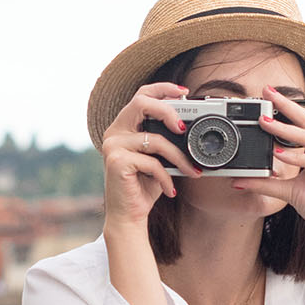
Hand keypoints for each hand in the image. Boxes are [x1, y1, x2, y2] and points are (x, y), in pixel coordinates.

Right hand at [101, 82, 195, 230]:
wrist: (129, 215)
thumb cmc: (145, 186)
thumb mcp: (159, 157)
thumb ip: (167, 139)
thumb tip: (190, 127)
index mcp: (123, 126)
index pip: (141, 95)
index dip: (163, 88)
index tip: (184, 92)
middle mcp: (114, 132)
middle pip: (142, 103)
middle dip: (168, 111)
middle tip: (184, 128)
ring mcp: (113, 145)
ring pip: (155, 140)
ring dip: (179, 158)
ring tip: (192, 171)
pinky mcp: (116, 161)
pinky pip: (152, 163)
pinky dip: (166, 177)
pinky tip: (170, 189)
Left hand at [251, 88, 304, 248]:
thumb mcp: (288, 191)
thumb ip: (266, 183)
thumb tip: (239, 180)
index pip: (304, 124)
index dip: (286, 109)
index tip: (267, 95)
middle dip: (288, 107)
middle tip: (268, 93)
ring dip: (289, 132)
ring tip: (267, 125)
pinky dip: (303, 158)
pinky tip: (283, 156)